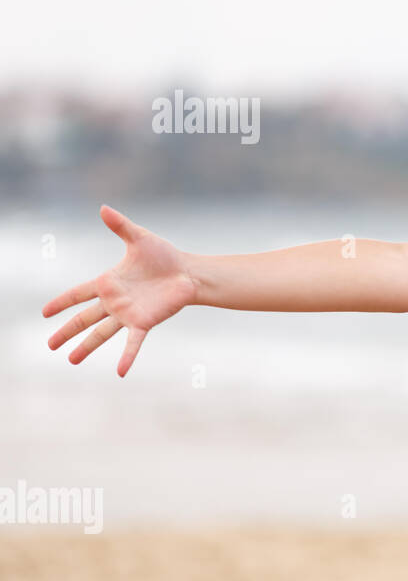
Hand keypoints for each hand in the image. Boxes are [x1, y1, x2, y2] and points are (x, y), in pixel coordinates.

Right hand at [42, 205, 197, 376]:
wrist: (190, 273)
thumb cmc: (165, 256)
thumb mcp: (139, 238)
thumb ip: (120, 226)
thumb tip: (103, 208)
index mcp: (108, 282)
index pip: (78, 294)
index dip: (61, 302)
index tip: (44, 312)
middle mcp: (115, 302)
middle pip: (84, 319)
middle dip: (66, 331)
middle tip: (49, 345)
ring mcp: (128, 314)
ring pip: (101, 333)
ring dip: (86, 347)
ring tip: (71, 360)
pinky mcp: (145, 322)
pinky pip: (133, 342)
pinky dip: (127, 357)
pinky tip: (120, 372)